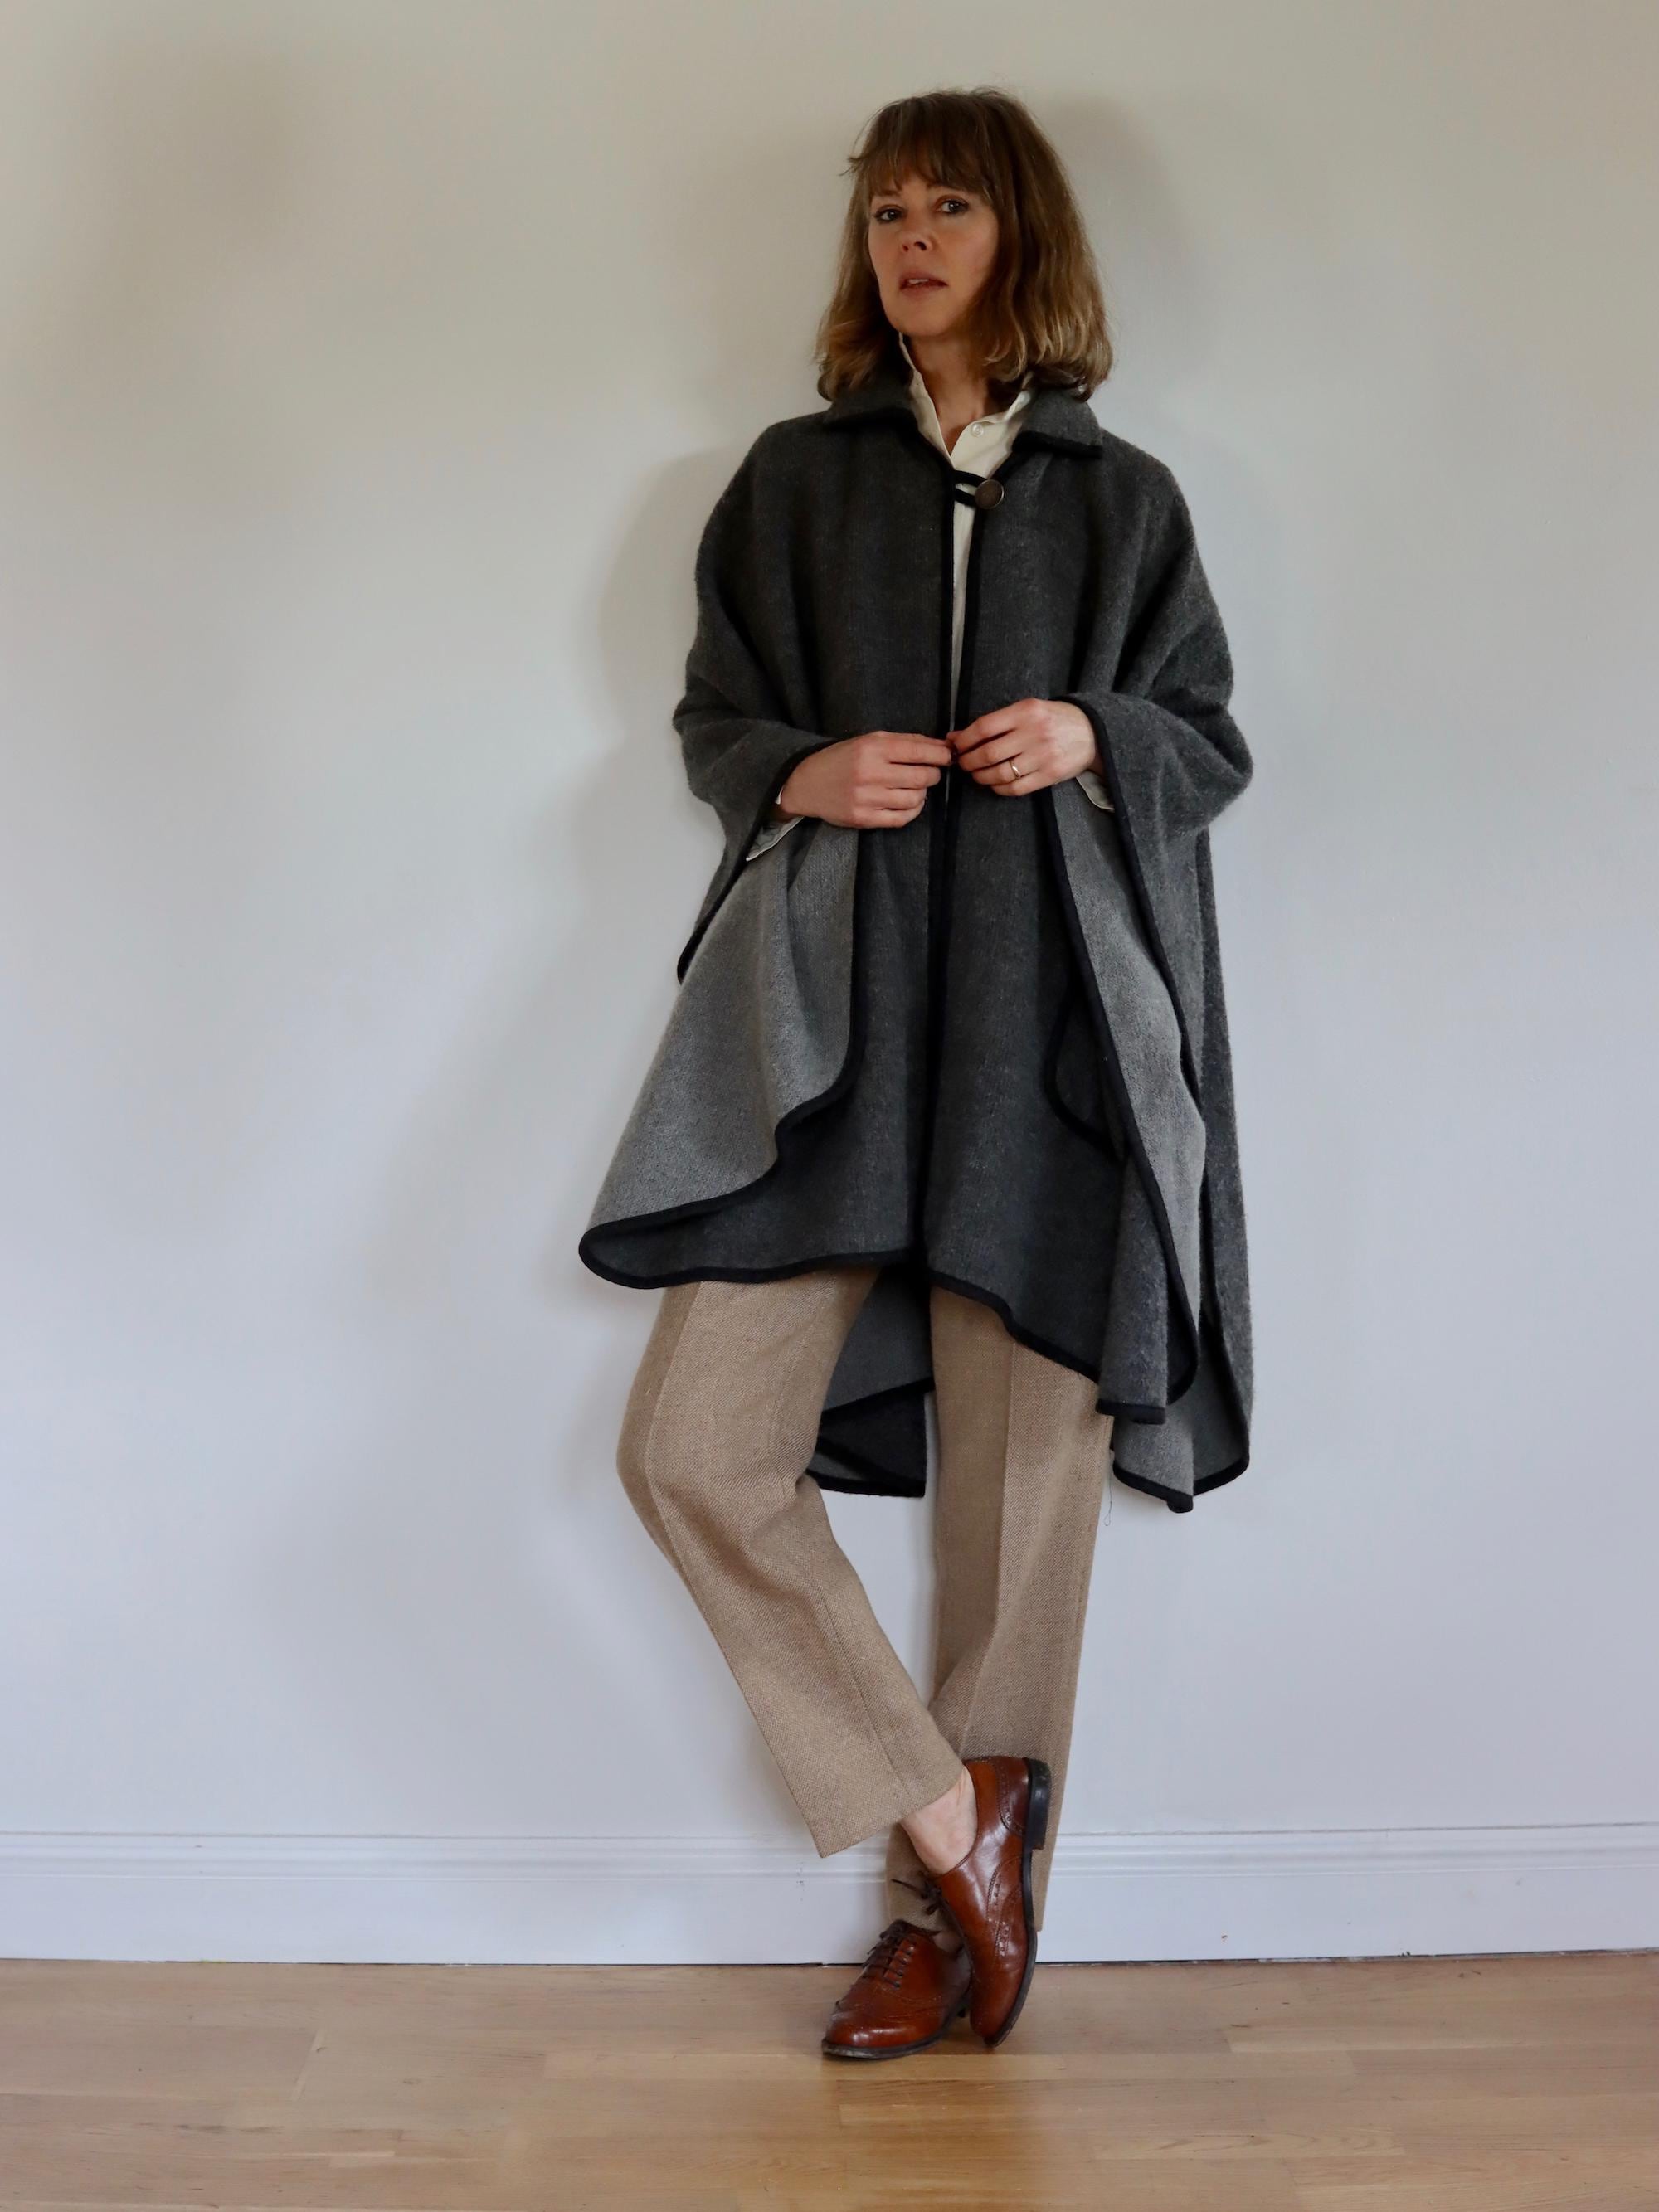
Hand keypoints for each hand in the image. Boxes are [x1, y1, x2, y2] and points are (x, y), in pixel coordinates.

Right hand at [778, 730, 954, 829]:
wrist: (808, 783)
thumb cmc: (843, 758)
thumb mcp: (869, 740)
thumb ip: (904, 742)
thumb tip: (941, 747)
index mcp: (872, 748)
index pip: (919, 751)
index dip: (940, 754)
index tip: (948, 756)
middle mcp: (870, 773)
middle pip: (922, 777)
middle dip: (933, 774)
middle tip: (929, 773)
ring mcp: (866, 798)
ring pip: (915, 799)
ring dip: (922, 793)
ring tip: (914, 788)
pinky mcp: (863, 819)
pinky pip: (902, 818)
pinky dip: (912, 811)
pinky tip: (908, 803)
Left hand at [947, 698, 1097, 795]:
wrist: (1091, 732)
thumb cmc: (1052, 719)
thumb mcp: (1027, 710)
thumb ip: (995, 722)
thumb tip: (956, 737)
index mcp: (1026, 712)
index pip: (985, 727)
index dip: (964, 740)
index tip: (956, 747)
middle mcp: (1034, 733)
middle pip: (989, 753)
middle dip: (969, 762)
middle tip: (963, 764)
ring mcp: (1043, 756)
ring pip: (1000, 774)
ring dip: (981, 777)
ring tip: (977, 774)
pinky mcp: (1050, 775)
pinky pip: (1016, 788)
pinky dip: (999, 789)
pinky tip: (995, 784)